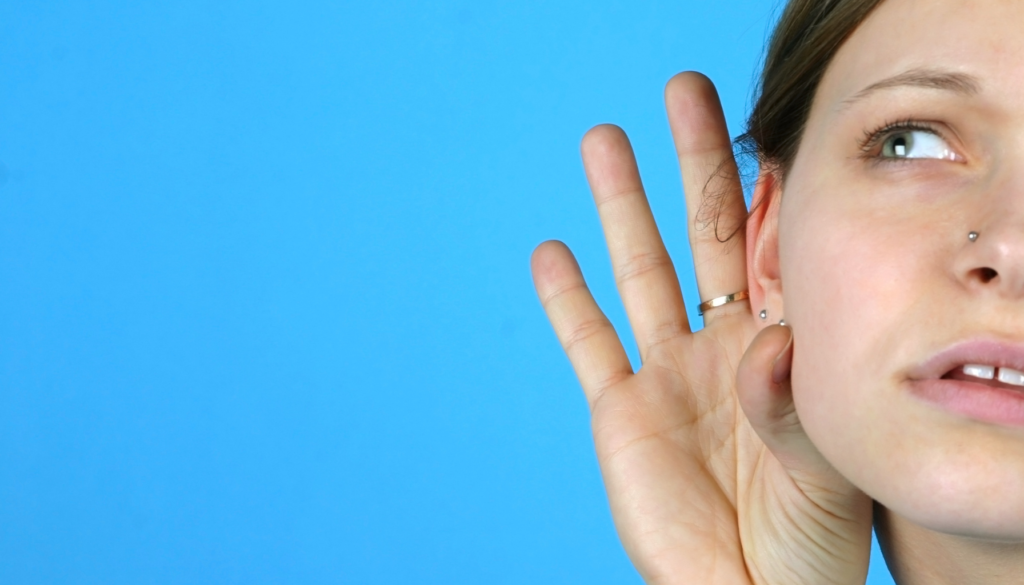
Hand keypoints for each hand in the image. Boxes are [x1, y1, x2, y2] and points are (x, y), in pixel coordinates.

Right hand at [531, 72, 872, 584]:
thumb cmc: (807, 544)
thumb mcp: (824, 470)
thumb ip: (795, 403)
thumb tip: (768, 342)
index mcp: (785, 349)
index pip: (774, 251)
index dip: (767, 191)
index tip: (762, 130)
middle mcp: (724, 345)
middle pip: (707, 235)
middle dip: (696, 163)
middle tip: (686, 89)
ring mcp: (668, 373)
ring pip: (641, 268)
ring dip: (623, 205)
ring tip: (604, 138)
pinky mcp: (618, 408)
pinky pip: (588, 340)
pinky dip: (566, 299)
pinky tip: (550, 250)